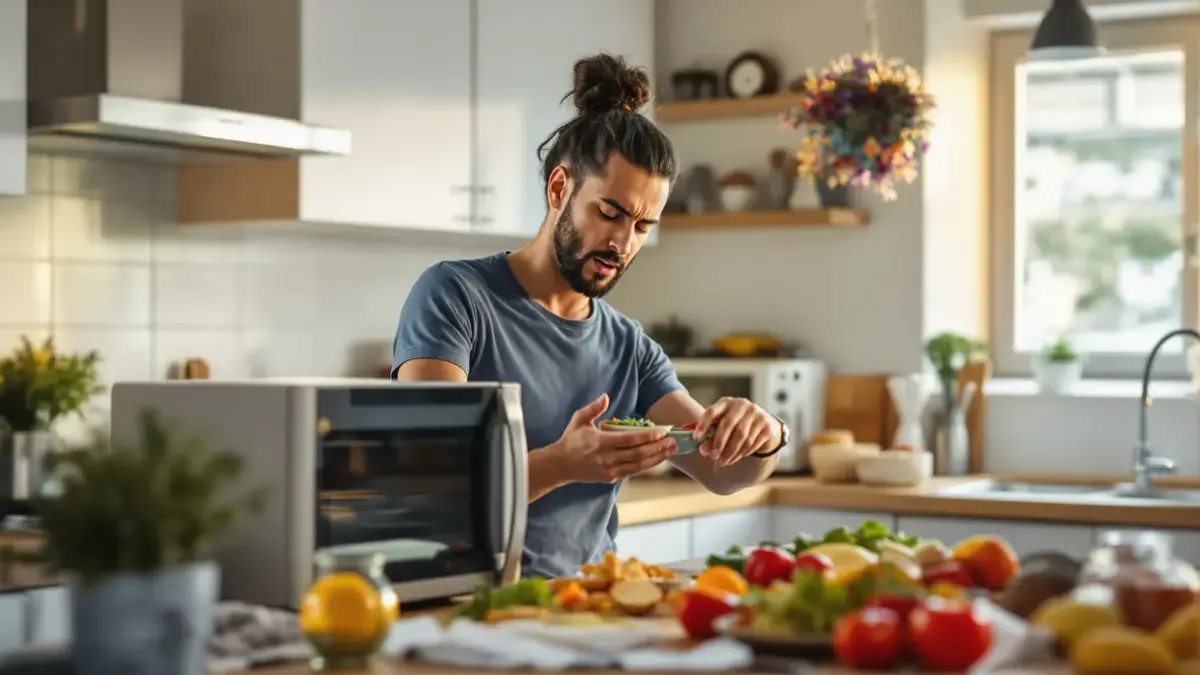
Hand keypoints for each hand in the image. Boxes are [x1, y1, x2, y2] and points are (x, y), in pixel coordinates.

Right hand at [550, 394, 676, 482]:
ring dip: (657, 458)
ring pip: (639, 465)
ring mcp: (610, 470)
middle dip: (658, 447)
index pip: (630, 440)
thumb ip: (593, 408)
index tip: (662, 431)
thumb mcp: (579, 420)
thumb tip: (605, 396)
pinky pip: (634, 471)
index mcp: (601, 442)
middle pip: (639, 453)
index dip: (648, 436)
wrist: (560, 465)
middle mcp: (608, 458)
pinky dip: (647, 465)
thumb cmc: (570, 440)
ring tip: (671, 450)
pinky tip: (657, 459)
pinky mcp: (611, 478)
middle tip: (673, 440)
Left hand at [694, 397, 780, 466]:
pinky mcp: (766, 427)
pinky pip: (752, 443)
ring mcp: (756, 414)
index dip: (703, 424)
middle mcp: (742, 405)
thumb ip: (710, 435)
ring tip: (723, 462)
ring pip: (742, 437)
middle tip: (712, 457)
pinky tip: (735, 458)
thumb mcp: (721, 425)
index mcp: (726, 402)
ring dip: (730, 452)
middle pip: (728, 425)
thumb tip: (703, 450)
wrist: (762, 423)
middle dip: (719, 443)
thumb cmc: (735, 424)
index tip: (696, 438)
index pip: (712, 411)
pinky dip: (742, 453)